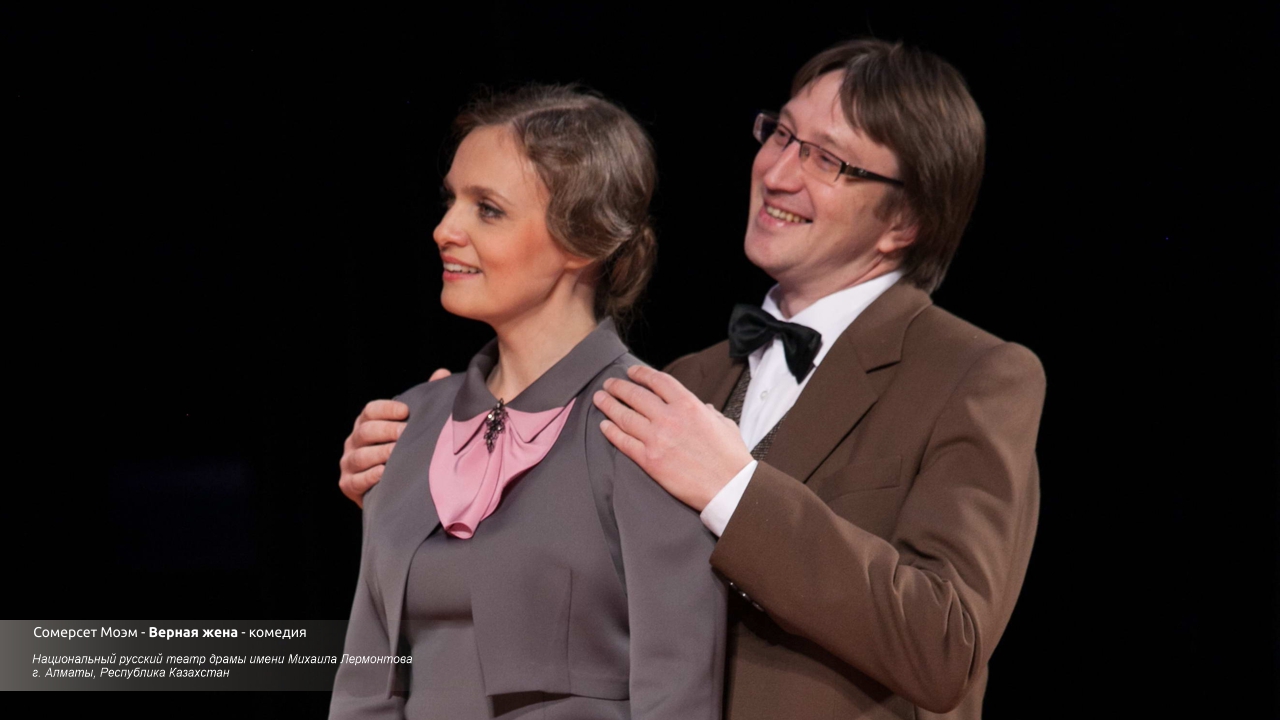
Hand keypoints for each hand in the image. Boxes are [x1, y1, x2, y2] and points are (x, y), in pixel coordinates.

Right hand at [337, 369, 450, 506]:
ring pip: (359, 456)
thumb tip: (441, 373)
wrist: (396, 490)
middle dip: (386, 431)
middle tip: (406, 434)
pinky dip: (369, 477)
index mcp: (367, 423)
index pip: (370, 410)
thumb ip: (424, 400)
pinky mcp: (347, 485)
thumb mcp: (414, 425)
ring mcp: (348, 463)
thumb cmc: (405, 451)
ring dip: (380, 454)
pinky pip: (356, 480)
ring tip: (398, 454)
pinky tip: (383, 473)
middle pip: (365, 431)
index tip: (406, 411)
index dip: (387, 409)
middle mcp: (354, 441)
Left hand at [592, 365, 752, 511]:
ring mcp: (657, 439)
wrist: (729, 487)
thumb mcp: (724, 424)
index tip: (631, 372)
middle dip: (619, 387)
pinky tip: (604, 426)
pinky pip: (624, 442)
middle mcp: (669, 418)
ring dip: (609, 406)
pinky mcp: (649, 460)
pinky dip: (611, 432)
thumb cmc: (731, 458)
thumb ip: (709, 412)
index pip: (658, 381)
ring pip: (625, 416)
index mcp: (689, 405)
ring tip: (599, 399)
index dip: (641, 374)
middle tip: (608, 384)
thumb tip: (703, 408)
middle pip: (636, 396)